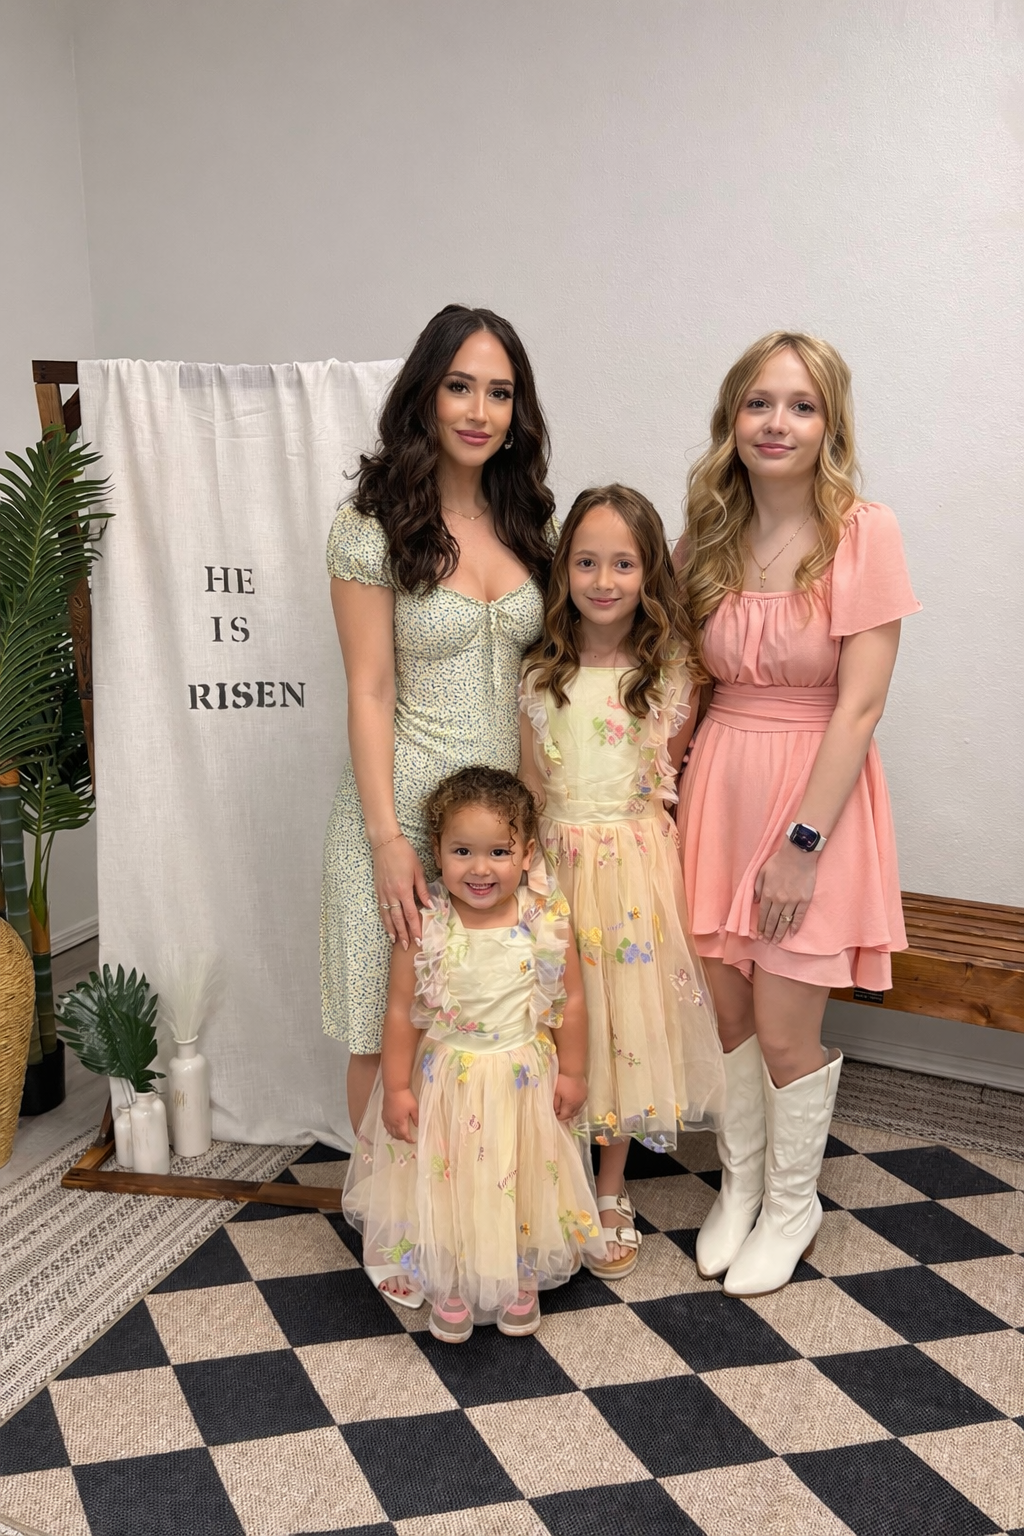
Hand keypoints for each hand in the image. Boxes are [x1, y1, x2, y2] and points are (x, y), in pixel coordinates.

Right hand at [373, 835, 429, 949]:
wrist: (385, 843)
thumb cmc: (404, 854)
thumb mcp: (418, 870)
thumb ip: (422, 889)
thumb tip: (429, 905)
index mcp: (403, 890)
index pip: (411, 915)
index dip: (415, 928)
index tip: (419, 939)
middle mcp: (392, 894)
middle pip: (398, 919)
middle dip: (404, 934)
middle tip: (408, 946)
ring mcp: (383, 893)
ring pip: (387, 916)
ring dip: (392, 930)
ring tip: (396, 941)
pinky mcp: (378, 890)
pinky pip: (381, 908)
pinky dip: (384, 919)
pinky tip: (387, 925)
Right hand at [382, 1087, 418, 1142]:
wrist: (394, 1089)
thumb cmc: (405, 1097)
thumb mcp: (414, 1108)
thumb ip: (416, 1118)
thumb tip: (417, 1126)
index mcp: (400, 1122)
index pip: (404, 1135)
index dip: (409, 1139)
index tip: (413, 1141)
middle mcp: (392, 1123)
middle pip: (396, 1135)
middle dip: (402, 1138)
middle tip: (407, 1138)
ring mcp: (387, 1119)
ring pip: (389, 1131)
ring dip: (395, 1135)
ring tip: (400, 1135)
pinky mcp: (383, 1114)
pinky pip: (386, 1126)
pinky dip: (389, 1129)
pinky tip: (392, 1127)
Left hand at [553, 1071, 587, 1121]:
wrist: (573, 1069)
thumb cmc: (562, 1080)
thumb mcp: (555, 1092)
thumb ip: (555, 1103)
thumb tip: (555, 1111)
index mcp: (570, 1104)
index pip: (564, 1116)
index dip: (558, 1116)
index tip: (554, 1114)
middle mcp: (578, 1104)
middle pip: (571, 1115)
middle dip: (565, 1115)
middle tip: (558, 1112)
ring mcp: (583, 1099)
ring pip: (577, 1110)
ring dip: (571, 1110)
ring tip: (565, 1107)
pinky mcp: (585, 1094)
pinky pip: (580, 1103)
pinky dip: (575, 1105)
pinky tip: (571, 1101)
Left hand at [754, 841, 817, 942]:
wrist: (798, 854)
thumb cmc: (779, 861)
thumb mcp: (761, 872)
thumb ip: (757, 888)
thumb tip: (755, 902)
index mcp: (767, 893)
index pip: (763, 914)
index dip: (761, 926)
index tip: (760, 935)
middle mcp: (779, 900)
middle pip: (773, 921)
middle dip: (769, 933)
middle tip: (767, 942)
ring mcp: (793, 901)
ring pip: (785, 921)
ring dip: (780, 933)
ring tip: (777, 942)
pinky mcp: (804, 900)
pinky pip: (799, 916)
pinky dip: (795, 926)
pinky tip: (792, 933)